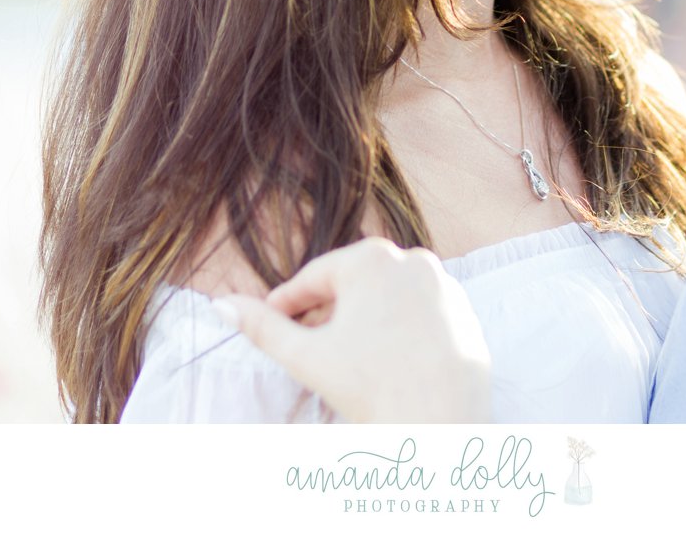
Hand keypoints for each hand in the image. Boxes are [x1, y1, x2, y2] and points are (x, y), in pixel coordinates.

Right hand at [213, 237, 491, 422]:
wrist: (441, 426)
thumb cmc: (372, 388)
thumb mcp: (306, 355)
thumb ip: (262, 326)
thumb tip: (220, 305)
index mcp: (371, 258)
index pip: (314, 278)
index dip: (286, 303)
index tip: (270, 322)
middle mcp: (413, 259)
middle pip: (353, 285)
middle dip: (326, 312)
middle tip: (306, 345)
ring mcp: (444, 285)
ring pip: (388, 298)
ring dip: (362, 320)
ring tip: (345, 358)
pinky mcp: (465, 311)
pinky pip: (420, 314)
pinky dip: (399, 330)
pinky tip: (385, 362)